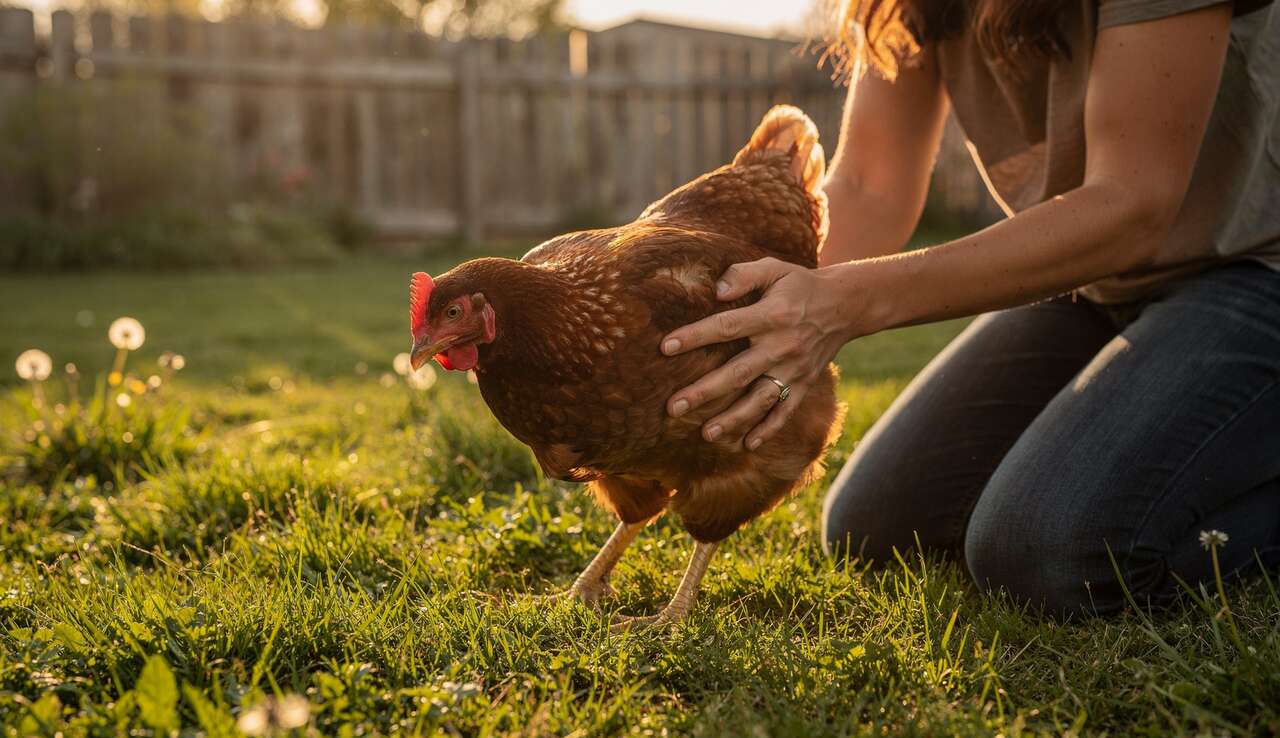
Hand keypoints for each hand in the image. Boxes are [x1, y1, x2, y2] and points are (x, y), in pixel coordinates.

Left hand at [662, 257, 856, 449]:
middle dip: (704, 391)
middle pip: (738, 373)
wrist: (846, 305)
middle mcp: (782, 346)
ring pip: (760, 400)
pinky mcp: (804, 383)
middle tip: (673, 407)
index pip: (726, 327)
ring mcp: (794, 369)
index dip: (695, 337)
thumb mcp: (774, 268)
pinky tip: (748, 445)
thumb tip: (716, 290)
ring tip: (706, 433)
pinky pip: (786, 411)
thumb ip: (744, 275)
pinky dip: (769, 429)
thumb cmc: (799, 284)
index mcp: (772, 315)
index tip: (665, 347)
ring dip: (734, 419)